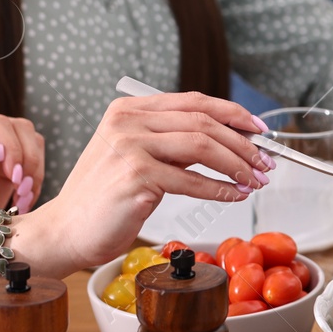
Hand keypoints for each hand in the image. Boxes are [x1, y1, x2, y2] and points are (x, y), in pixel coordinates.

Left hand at [0, 114, 45, 243]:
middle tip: (21, 189)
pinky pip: (36, 161)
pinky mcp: (11, 162)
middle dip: (28, 160)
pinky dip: (36, 181)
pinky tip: (23, 199)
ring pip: (33, 142)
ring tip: (22, 197)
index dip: (11, 147)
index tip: (13, 177)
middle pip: (20, 129)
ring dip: (34, 171)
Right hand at [13, 92, 271, 278]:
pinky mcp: (135, 176)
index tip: (261, 130)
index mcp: (130, 109)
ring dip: (237, 165)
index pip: (195, 101)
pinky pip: (191, 181)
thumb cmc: (105, 198)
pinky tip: (235, 196)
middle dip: (244, 143)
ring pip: (202, 147)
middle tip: (266, 163)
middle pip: (204, 122)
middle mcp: (128, 121)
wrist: (67, 230)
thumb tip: (230, 141)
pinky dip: (219, 189)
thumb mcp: (137, 156)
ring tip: (255, 181)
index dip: (234, 113)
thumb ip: (172, 141)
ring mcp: (130, 147)